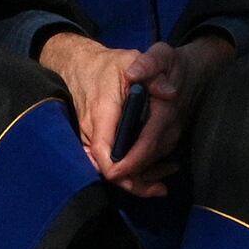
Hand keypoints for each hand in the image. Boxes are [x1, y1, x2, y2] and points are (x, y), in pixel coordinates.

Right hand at [39, 32, 184, 191]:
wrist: (78, 65)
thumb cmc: (107, 64)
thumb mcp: (131, 59)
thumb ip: (151, 70)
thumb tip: (170, 92)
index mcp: (101, 112)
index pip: (103, 150)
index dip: (120, 169)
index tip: (140, 178)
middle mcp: (90, 130)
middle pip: (106, 168)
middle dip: (132, 182)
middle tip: (161, 189)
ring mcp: (88, 138)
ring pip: (106, 169)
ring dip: (133, 180)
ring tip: (161, 185)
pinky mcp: (91, 141)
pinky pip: (106, 163)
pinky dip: (126, 171)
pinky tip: (150, 174)